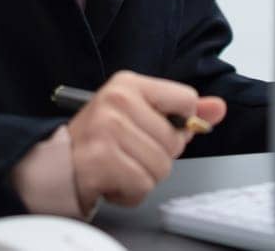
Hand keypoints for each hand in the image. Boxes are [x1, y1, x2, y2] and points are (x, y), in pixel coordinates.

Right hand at [66, 71, 226, 211]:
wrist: (57, 163)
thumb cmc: (99, 138)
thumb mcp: (139, 113)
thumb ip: (180, 110)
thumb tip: (218, 108)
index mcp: (128, 84)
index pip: (185, 99)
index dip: (177, 123)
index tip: (153, 129)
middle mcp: (117, 101)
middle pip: (175, 140)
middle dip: (157, 155)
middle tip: (129, 151)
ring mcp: (108, 129)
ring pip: (161, 166)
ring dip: (144, 176)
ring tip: (121, 166)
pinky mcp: (102, 159)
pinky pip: (142, 185)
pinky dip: (130, 191)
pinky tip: (113, 180)